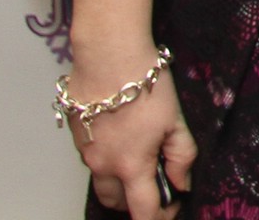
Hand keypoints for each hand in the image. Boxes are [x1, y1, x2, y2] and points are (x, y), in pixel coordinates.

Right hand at [67, 47, 193, 214]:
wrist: (109, 55)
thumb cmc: (144, 85)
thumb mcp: (175, 121)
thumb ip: (181, 157)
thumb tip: (181, 183)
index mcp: (130, 166)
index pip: (143, 212)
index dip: (161, 216)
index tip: (173, 208)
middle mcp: (102, 166)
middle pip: (117, 203)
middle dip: (135, 202)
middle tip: (156, 183)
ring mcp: (86, 152)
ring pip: (101, 182)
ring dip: (119, 182)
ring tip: (140, 159)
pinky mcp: (76, 136)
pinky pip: (92, 160)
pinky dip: (107, 160)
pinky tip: (122, 137)